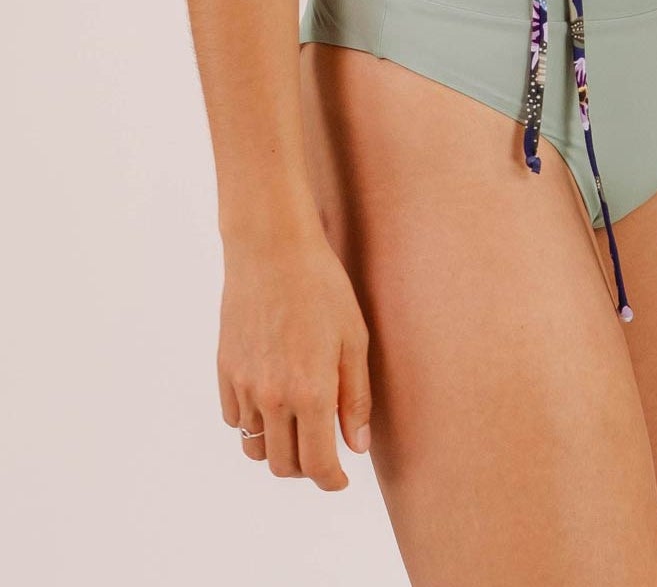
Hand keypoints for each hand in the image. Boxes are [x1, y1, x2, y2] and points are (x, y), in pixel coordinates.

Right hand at [218, 224, 372, 490]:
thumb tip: (356, 446)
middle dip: (307, 468)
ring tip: (298, 427)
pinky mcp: (225, 372)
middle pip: (284, 465)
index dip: (331, 481)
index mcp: (311, 392)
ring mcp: (244, 387)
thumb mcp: (354, 339)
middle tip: (324, 450)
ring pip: (256, 447)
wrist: (272, 250)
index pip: (318, 463)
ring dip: (278, 448)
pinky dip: (254, 424)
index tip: (340, 480)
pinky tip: (273, 402)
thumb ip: (355, 398)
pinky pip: (235, 420)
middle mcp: (273, 398)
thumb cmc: (322, 288)